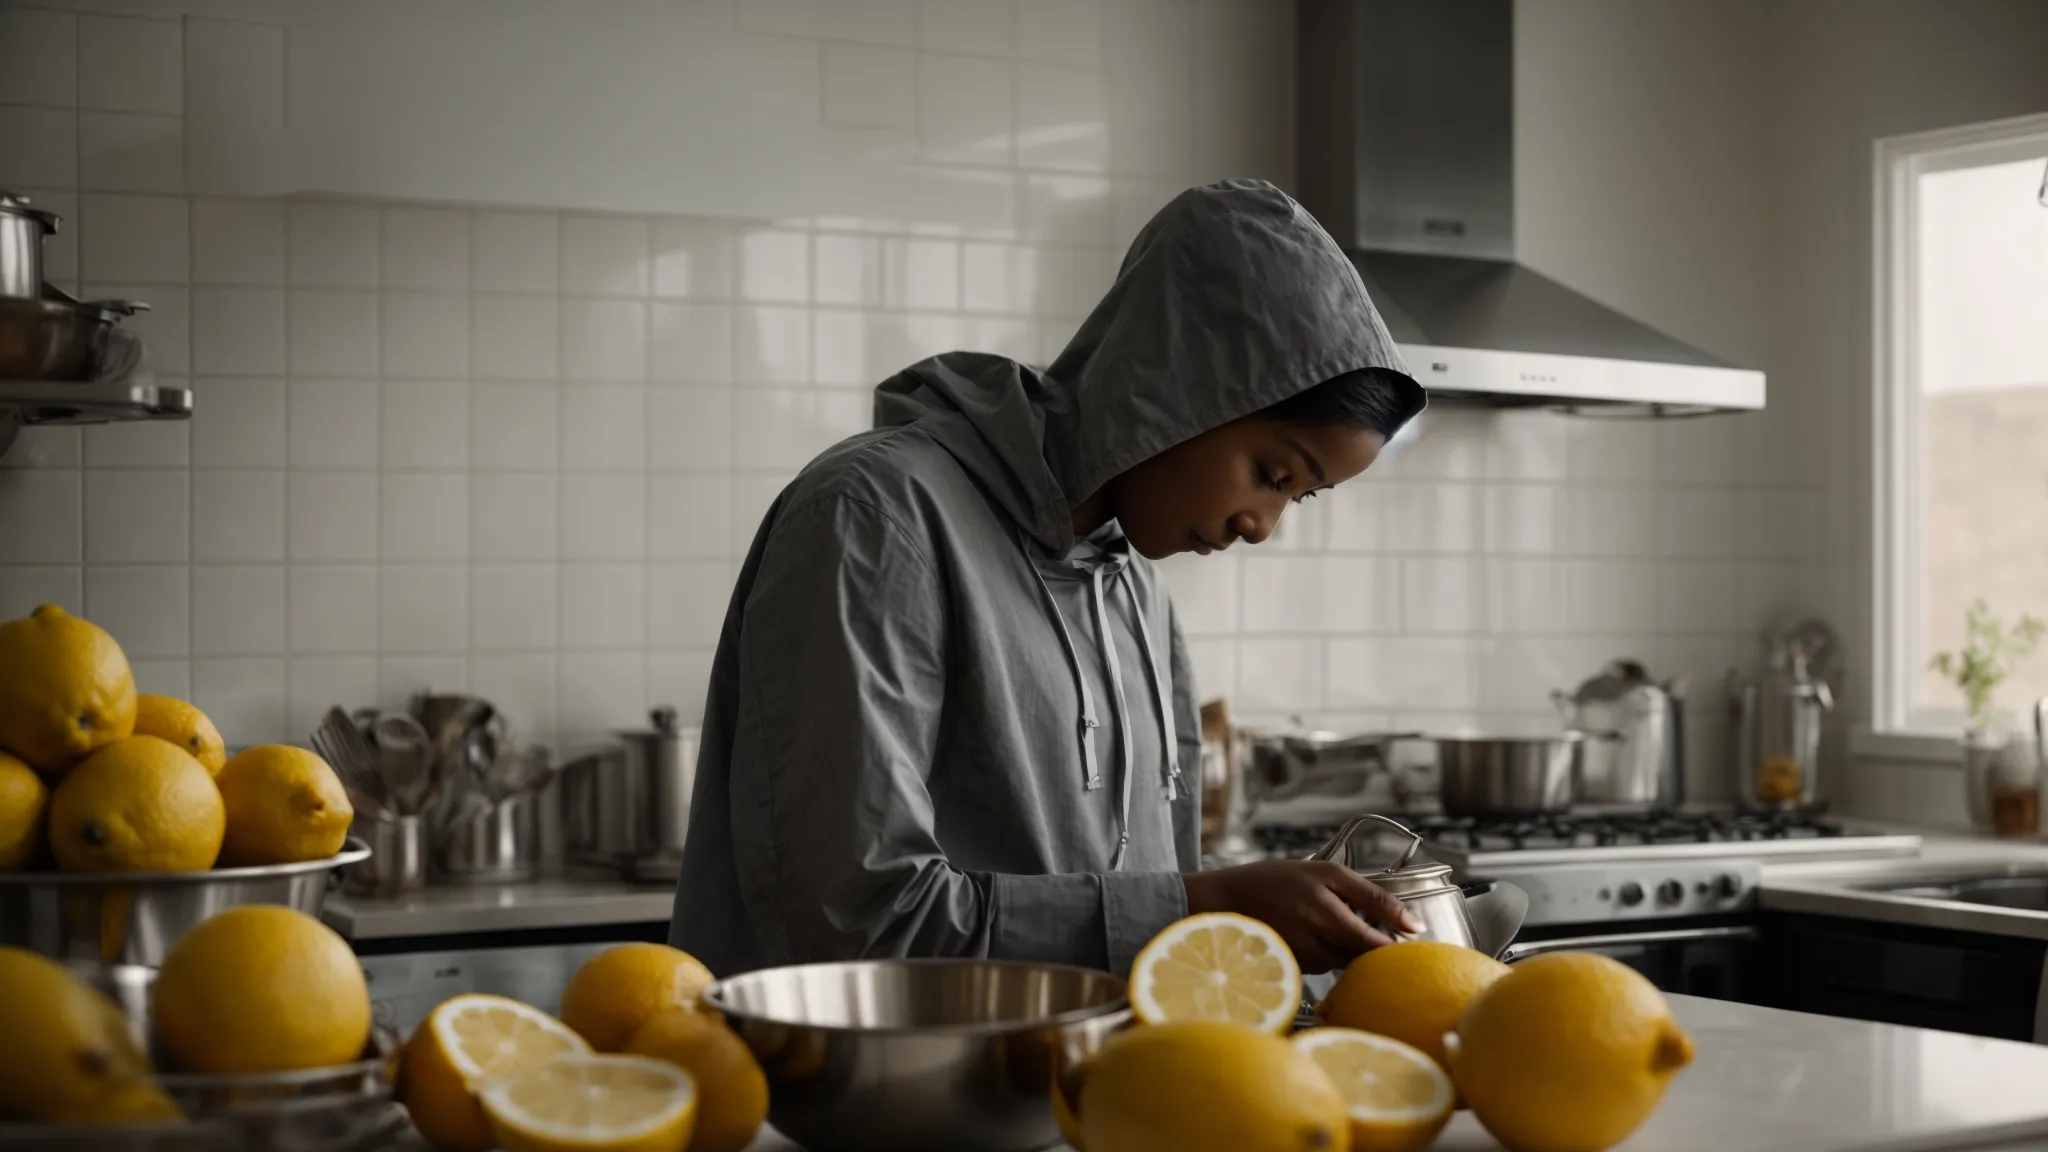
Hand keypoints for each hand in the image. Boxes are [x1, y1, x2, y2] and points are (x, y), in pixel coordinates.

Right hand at [1180, 860, 1421, 974]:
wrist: (1221, 902)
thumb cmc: (1274, 880)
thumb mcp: (1323, 872)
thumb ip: (1367, 894)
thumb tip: (1409, 923)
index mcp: (1326, 906)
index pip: (1374, 936)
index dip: (1396, 937)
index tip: (1414, 935)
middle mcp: (1315, 935)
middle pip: (1362, 953)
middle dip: (1375, 947)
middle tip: (1381, 936)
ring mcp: (1303, 956)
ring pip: (1344, 961)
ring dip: (1349, 949)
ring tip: (1331, 926)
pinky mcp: (1293, 969)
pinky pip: (1323, 966)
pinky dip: (1327, 954)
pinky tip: (1312, 936)